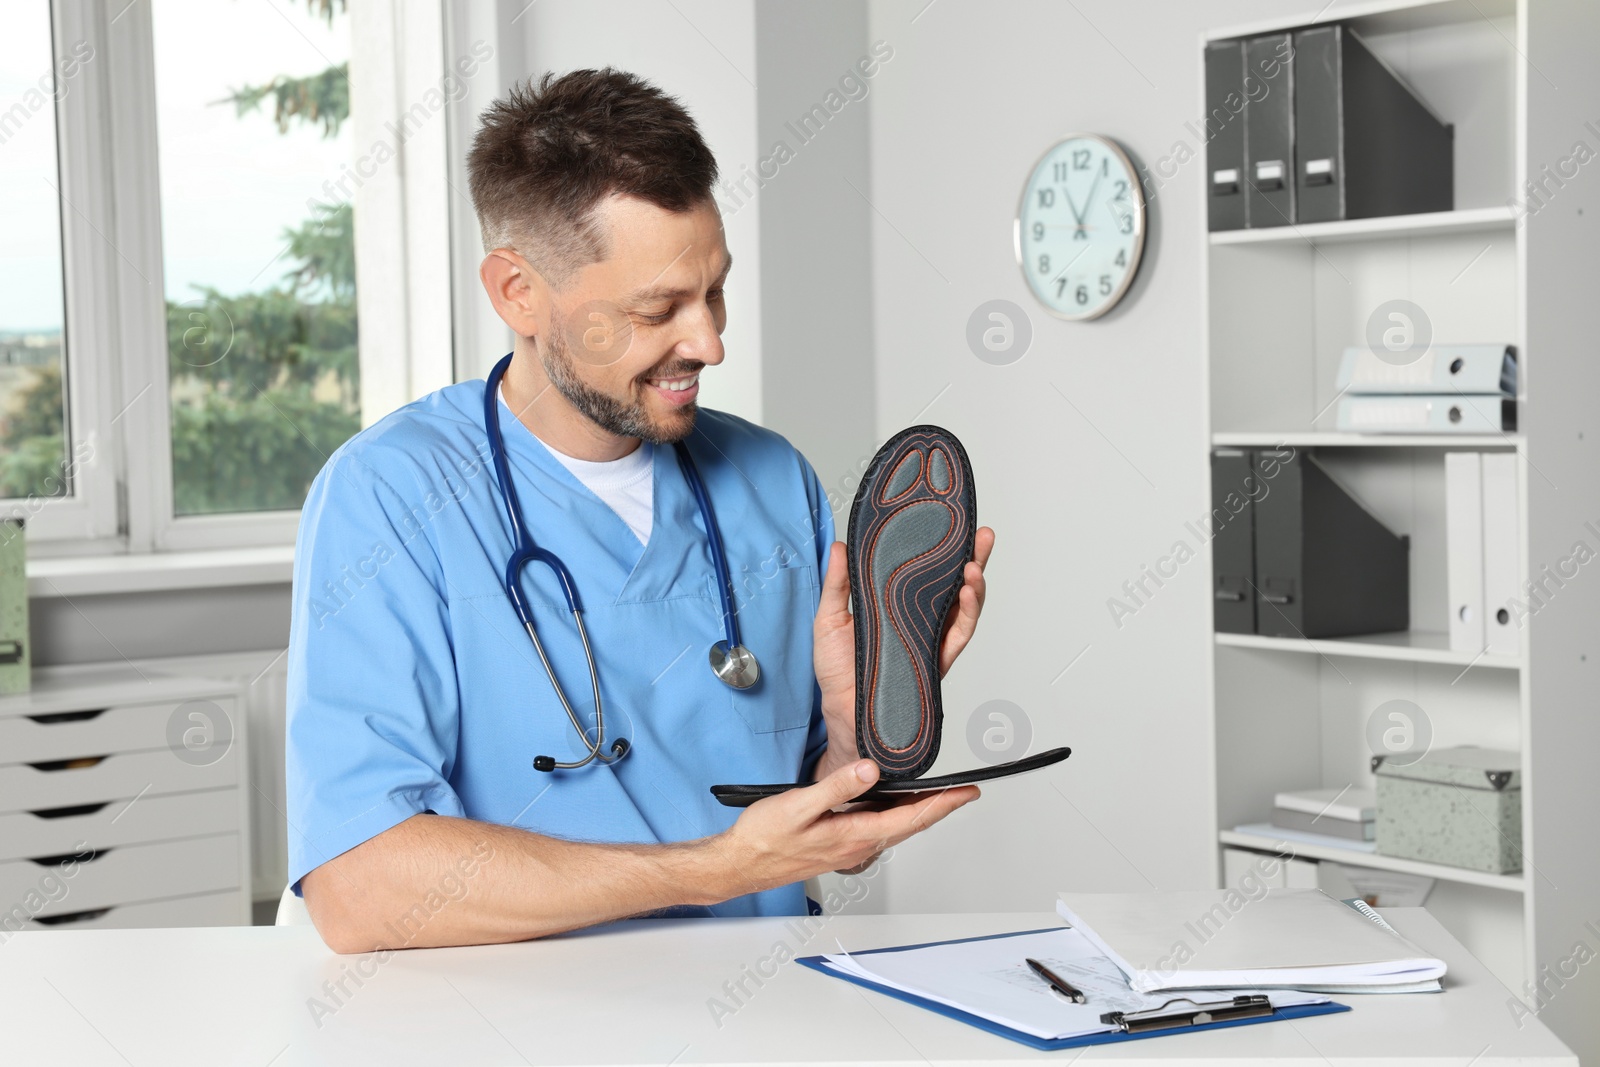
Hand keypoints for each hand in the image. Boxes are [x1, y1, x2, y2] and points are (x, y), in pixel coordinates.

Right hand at [717, 759, 979, 890]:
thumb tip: (871, 771)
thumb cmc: (764, 839)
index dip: (943, 805)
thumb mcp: (799, 805)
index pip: (911, 819)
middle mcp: (857, 845)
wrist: (740, 864)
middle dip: (938, 807)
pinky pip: (875, 828)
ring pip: (893, 827)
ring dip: (916, 810)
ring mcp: (848, 847)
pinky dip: (892, 814)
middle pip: (909, 824)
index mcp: (854, 835)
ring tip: (935, 792)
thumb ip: (837, 787)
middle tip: (962, 791)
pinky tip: (889, 801)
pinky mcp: (837, 844)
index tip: (967, 794)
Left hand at [812, 528, 995, 775]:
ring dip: (975, 583)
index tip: (950, 522)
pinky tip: (967, 593)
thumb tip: (839, 545)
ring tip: (974, 562)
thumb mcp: (830, 618)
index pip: (926, 571)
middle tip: (982, 534)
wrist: (843, 712)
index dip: (942, 548)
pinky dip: (968, 613)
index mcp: (897, 604)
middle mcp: (920, 619)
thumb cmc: (837, 671)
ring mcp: (930, 639)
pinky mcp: (935, 659)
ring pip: (964, 607)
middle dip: (973, 558)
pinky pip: (958, 635)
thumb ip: (837, 584)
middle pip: (954, 584)